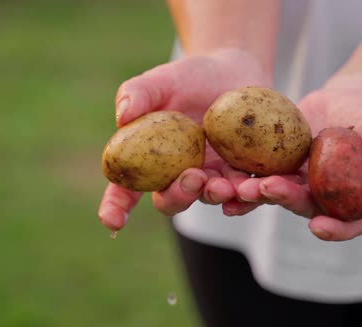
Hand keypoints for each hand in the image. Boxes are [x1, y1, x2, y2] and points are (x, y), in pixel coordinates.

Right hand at [98, 48, 271, 230]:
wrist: (232, 70)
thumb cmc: (187, 78)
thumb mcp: (160, 81)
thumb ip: (137, 94)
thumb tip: (122, 116)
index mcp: (147, 161)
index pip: (124, 190)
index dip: (115, 207)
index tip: (111, 220)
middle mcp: (176, 176)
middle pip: (170, 201)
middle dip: (179, 196)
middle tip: (191, 178)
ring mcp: (209, 177)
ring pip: (208, 198)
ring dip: (215, 196)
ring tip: (225, 186)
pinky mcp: (240, 173)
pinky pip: (243, 191)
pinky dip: (247, 195)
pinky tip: (250, 188)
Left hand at [234, 76, 361, 240]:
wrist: (346, 98)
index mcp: (354, 197)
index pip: (351, 222)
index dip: (336, 230)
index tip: (319, 226)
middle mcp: (322, 196)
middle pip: (304, 206)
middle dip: (284, 200)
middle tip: (268, 189)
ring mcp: (297, 183)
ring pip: (274, 195)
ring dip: (256, 195)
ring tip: (239, 189)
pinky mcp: (276, 166)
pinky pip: (256, 176)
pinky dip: (240, 181)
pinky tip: (221, 182)